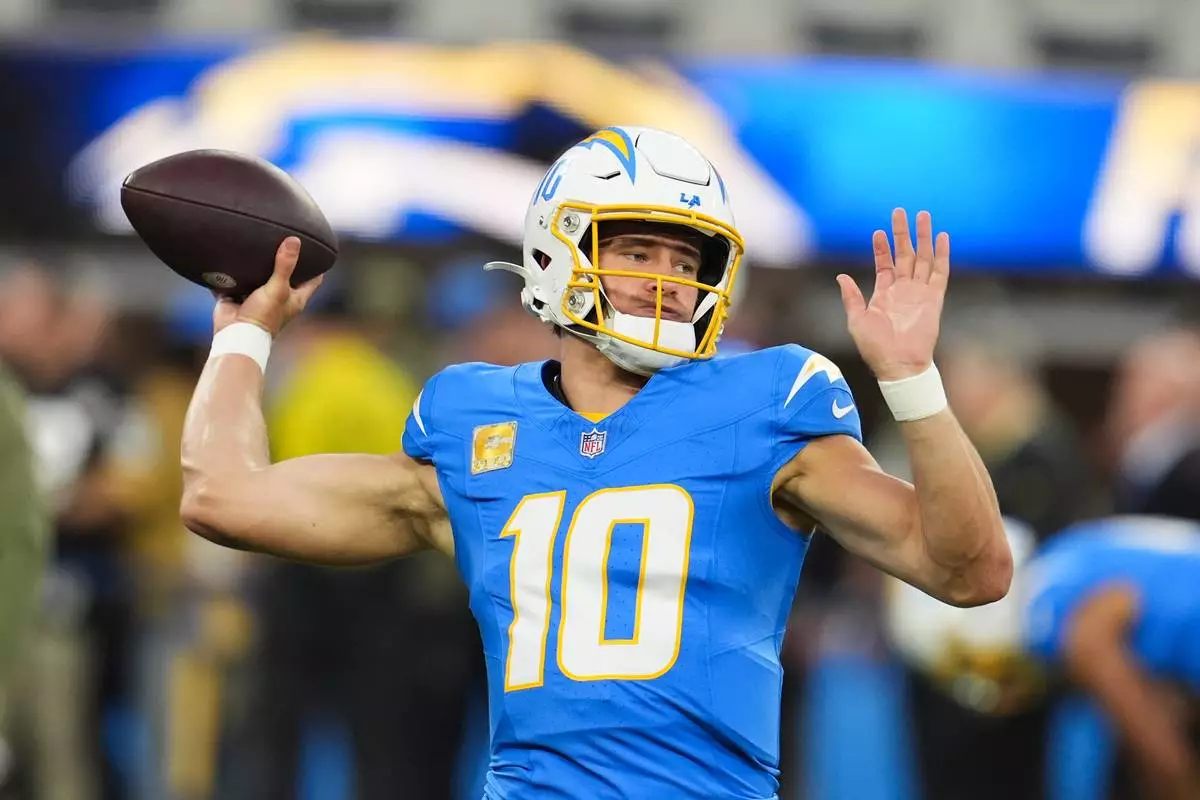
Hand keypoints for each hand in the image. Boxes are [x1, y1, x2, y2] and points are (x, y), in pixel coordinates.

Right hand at [212, 237, 323, 336]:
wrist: (235, 333)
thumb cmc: (263, 317)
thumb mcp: (278, 288)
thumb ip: (285, 265)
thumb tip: (294, 240)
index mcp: (295, 298)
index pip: (313, 280)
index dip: (317, 266)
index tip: (317, 249)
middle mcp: (278, 297)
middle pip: (286, 275)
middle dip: (285, 260)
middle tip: (284, 238)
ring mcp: (257, 297)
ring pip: (259, 276)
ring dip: (257, 264)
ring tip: (258, 242)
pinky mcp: (237, 296)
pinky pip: (235, 280)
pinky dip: (234, 271)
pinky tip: (233, 254)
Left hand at [837, 209, 947, 380]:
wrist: (898, 364)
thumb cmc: (875, 347)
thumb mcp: (857, 320)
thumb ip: (851, 297)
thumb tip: (841, 277)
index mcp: (884, 294)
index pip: (884, 264)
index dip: (881, 248)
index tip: (878, 231)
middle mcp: (903, 290)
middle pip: (905, 254)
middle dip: (902, 233)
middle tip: (900, 212)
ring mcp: (919, 292)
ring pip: (923, 258)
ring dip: (923, 237)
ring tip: (923, 216)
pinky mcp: (934, 298)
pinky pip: (940, 272)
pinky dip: (942, 254)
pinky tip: (942, 237)